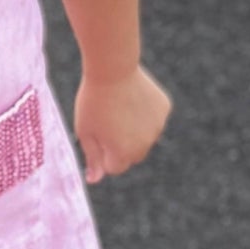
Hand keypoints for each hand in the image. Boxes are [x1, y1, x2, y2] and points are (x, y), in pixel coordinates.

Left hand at [73, 66, 171, 183]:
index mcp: (124, 154)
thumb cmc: (92, 101)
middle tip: (106, 121)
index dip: (102, 153)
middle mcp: (145, 145)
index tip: (96, 135)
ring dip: (133, 130)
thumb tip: (94, 180)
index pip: (114, 168)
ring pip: (144, 136)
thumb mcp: (85, 131)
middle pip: (131, 155)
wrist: (112, 68)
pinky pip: (153, 118)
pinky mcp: (164, 108)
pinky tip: (131, 98)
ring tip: (118, 107)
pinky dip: (144, 113)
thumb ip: (92, 158)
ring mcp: (158, 126)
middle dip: (120, 145)